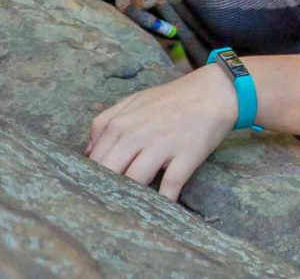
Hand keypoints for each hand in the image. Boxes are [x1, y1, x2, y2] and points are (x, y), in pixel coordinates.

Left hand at [84, 64, 238, 201]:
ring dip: (133, 198)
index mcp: (119, 124)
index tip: (95, 191)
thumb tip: (87, 153)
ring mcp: (161, 145)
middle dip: (107, 190)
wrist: (212, 91)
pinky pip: (169, 186)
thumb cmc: (170, 99)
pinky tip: (161, 207)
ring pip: (135, 181)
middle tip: (109, 205)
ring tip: (132, 209)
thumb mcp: (133, 102)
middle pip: (110, 173)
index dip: (92, 179)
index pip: (95, 161)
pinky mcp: (186, 155)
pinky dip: (164, 201)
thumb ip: (105, 122)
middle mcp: (136, 135)